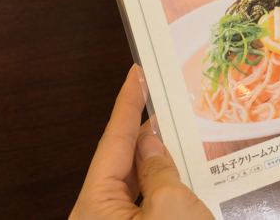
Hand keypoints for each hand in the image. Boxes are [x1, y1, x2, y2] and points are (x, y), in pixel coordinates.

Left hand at [70, 65, 213, 219]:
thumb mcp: (171, 204)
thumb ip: (159, 169)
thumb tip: (151, 144)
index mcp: (95, 207)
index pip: (112, 142)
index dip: (127, 103)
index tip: (136, 73)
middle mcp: (99, 216)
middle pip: (123, 161)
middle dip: (145, 129)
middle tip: (162, 96)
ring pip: (138, 181)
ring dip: (160, 157)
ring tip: (179, 130)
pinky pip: (147, 199)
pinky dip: (165, 181)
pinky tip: (184, 167)